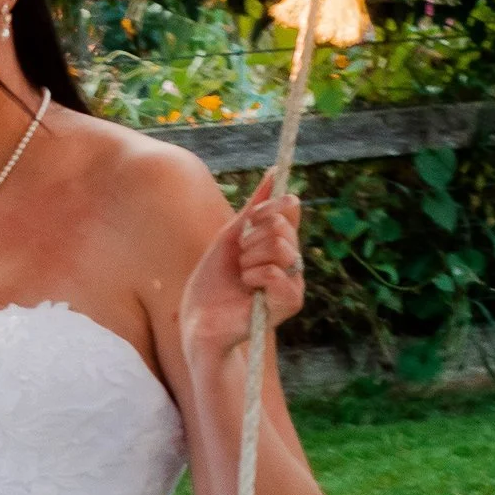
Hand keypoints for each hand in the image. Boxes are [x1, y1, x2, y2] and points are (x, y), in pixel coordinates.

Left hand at [179, 172, 305, 359]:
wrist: (200, 322)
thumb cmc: (212, 283)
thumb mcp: (231, 236)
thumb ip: (254, 208)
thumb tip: (275, 172)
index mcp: (281, 243)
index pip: (290, 207)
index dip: (265, 209)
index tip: (246, 224)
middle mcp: (293, 261)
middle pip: (281, 225)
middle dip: (249, 239)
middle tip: (239, 260)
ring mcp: (295, 282)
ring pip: (280, 246)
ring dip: (248, 259)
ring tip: (242, 277)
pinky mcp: (291, 302)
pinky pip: (275, 272)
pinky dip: (252, 277)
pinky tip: (247, 291)